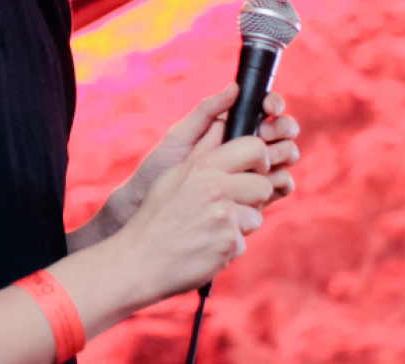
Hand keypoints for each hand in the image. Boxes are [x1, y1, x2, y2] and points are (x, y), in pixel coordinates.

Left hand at [111, 86, 301, 223]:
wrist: (151, 204)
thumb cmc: (162, 166)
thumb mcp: (182, 135)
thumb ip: (208, 111)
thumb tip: (235, 87)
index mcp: (232, 127)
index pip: (265, 109)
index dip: (273, 105)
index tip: (268, 108)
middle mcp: (247, 146)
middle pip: (283, 131)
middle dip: (281, 129)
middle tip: (264, 136)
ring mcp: (254, 171)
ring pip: (285, 157)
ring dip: (283, 155)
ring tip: (264, 162)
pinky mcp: (255, 196)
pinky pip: (280, 186)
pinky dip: (281, 183)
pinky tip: (268, 184)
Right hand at [111, 134, 273, 298]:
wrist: (140, 258)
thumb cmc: (156, 217)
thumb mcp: (174, 177)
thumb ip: (204, 162)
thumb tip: (231, 147)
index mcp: (203, 166)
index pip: (255, 147)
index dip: (259, 160)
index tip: (253, 172)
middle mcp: (216, 187)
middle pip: (263, 185)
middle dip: (255, 198)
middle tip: (234, 206)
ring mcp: (224, 216)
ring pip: (256, 216)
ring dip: (240, 226)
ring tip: (210, 229)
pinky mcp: (229, 243)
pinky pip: (242, 242)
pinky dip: (227, 247)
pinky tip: (205, 247)